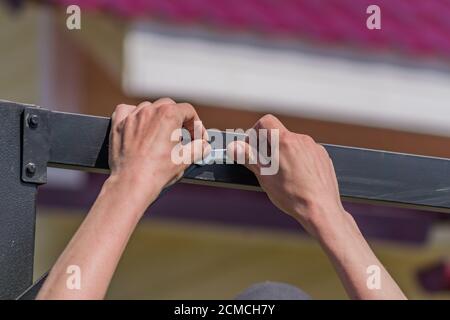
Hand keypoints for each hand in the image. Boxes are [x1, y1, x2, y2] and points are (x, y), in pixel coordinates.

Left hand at [108, 98, 209, 208]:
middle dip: (179, 120)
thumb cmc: (157, 172)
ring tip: (163, 134)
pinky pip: (127, 111)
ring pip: (149, 108)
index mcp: (168, 115)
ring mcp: (133, 117)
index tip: (198, 136)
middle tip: (184, 136)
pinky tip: (140, 125)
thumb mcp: (185, 159)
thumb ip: (199, 148)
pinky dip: (135, 116)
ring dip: (158, 118)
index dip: (196, 125)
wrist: (132, 183)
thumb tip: (204, 146)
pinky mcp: (119, 125)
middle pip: (170, 107)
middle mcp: (150, 111)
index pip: (188, 111)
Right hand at [227, 115, 347, 236]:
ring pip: (293, 144)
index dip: (256, 133)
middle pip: (279, 134)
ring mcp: (314, 148)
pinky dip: (299, 160)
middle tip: (265, 166)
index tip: (254, 148)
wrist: (320, 209)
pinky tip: (297, 178)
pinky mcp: (323, 157)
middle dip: (269, 147)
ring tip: (283, 175)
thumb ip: (248, 158)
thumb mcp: (264, 177)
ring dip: (284, 154)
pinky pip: (306, 152)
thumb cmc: (292, 195)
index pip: (266, 122)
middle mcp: (301, 140)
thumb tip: (234, 147)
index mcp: (284, 141)